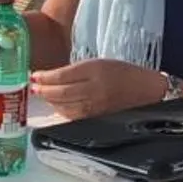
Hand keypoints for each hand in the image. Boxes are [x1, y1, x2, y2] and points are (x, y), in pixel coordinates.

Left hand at [29, 58, 164, 121]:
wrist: (149, 90)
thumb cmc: (125, 73)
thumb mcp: (101, 63)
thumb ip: (78, 71)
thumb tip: (54, 78)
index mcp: (95, 69)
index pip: (62, 75)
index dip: (45, 77)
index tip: (33, 75)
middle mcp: (94, 88)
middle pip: (61, 92)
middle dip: (44, 90)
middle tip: (33, 87)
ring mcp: (97, 105)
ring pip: (65, 106)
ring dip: (50, 101)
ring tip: (41, 95)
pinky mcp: (99, 118)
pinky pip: (75, 116)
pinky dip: (62, 111)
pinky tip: (56, 107)